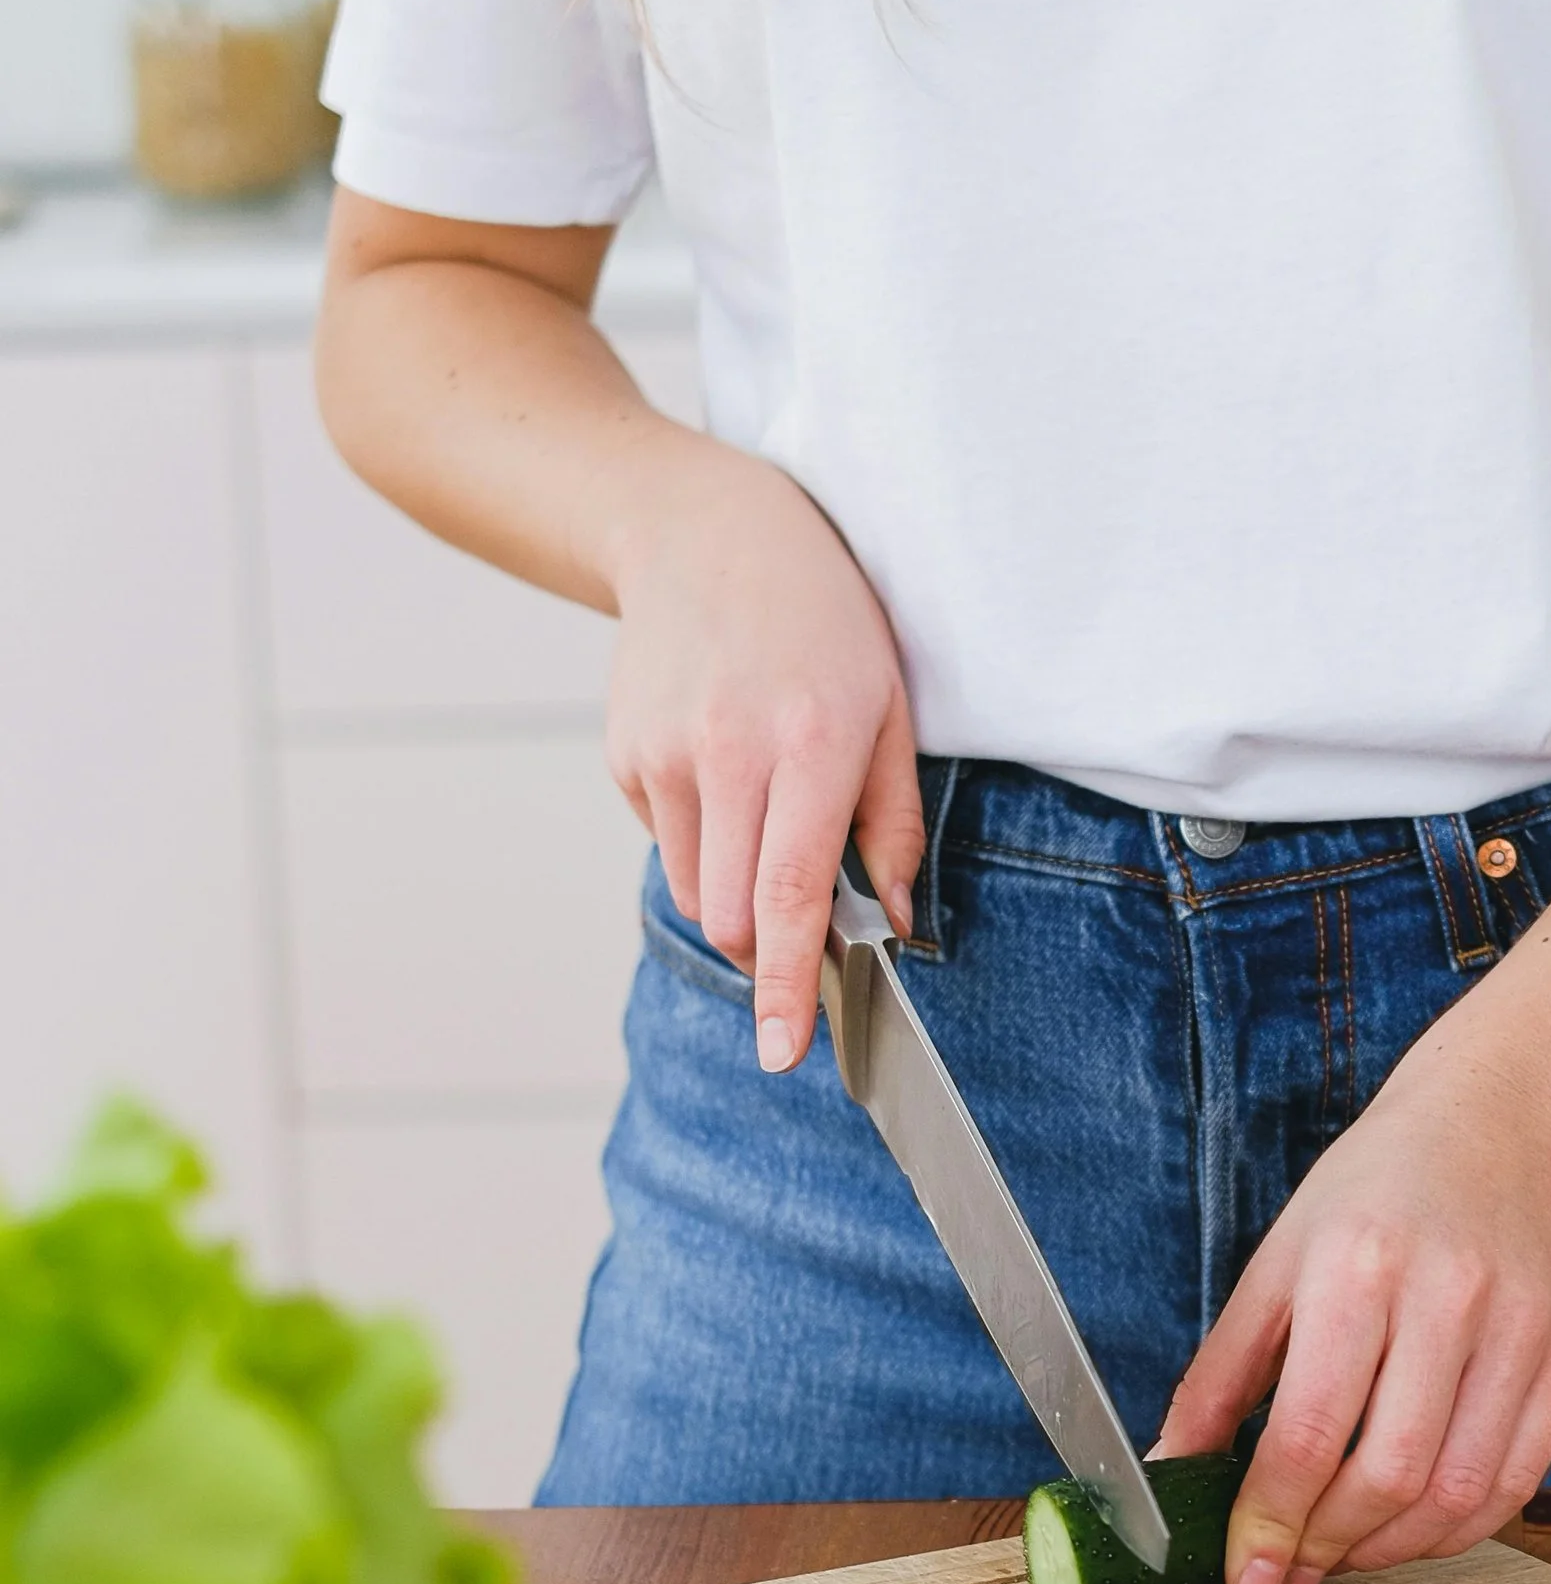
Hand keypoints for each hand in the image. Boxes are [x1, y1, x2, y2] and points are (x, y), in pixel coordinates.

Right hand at [606, 440, 921, 1072]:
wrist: (698, 531)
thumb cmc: (819, 616)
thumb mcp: (889, 704)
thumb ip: (892, 822)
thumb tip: (891, 921)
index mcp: (807, 744)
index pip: (792, 895)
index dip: (792, 985)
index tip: (785, 1053)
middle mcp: (726, 756)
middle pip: (738, 919)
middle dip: (775, 950)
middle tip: (810, 912)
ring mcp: (663, 759)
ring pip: (702, 897)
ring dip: (741, 897)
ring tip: (768, 812)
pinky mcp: (625, 759)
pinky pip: (672, 847)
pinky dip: (706, 842)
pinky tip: (726, 770)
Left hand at [1158, 1031, 1550, 1583]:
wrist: (1502, 1127)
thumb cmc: (1376, 1193)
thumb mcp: (1276, 1266)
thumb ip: (1219, 1379)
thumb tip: (1170, 1473)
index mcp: (1357, 1270)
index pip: (1307, 1434)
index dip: (1270, 1525)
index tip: (1246, 1580)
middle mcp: (1447, 1301)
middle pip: (1387, 1476)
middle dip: (1328, 1548)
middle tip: (1291, 1571)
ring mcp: (1518, 1334)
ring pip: (1458, 1494)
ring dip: (1391, 1551)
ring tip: (1343, 1554)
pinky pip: (1516, 1484)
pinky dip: (1458, 1531)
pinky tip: (1411, 1531)